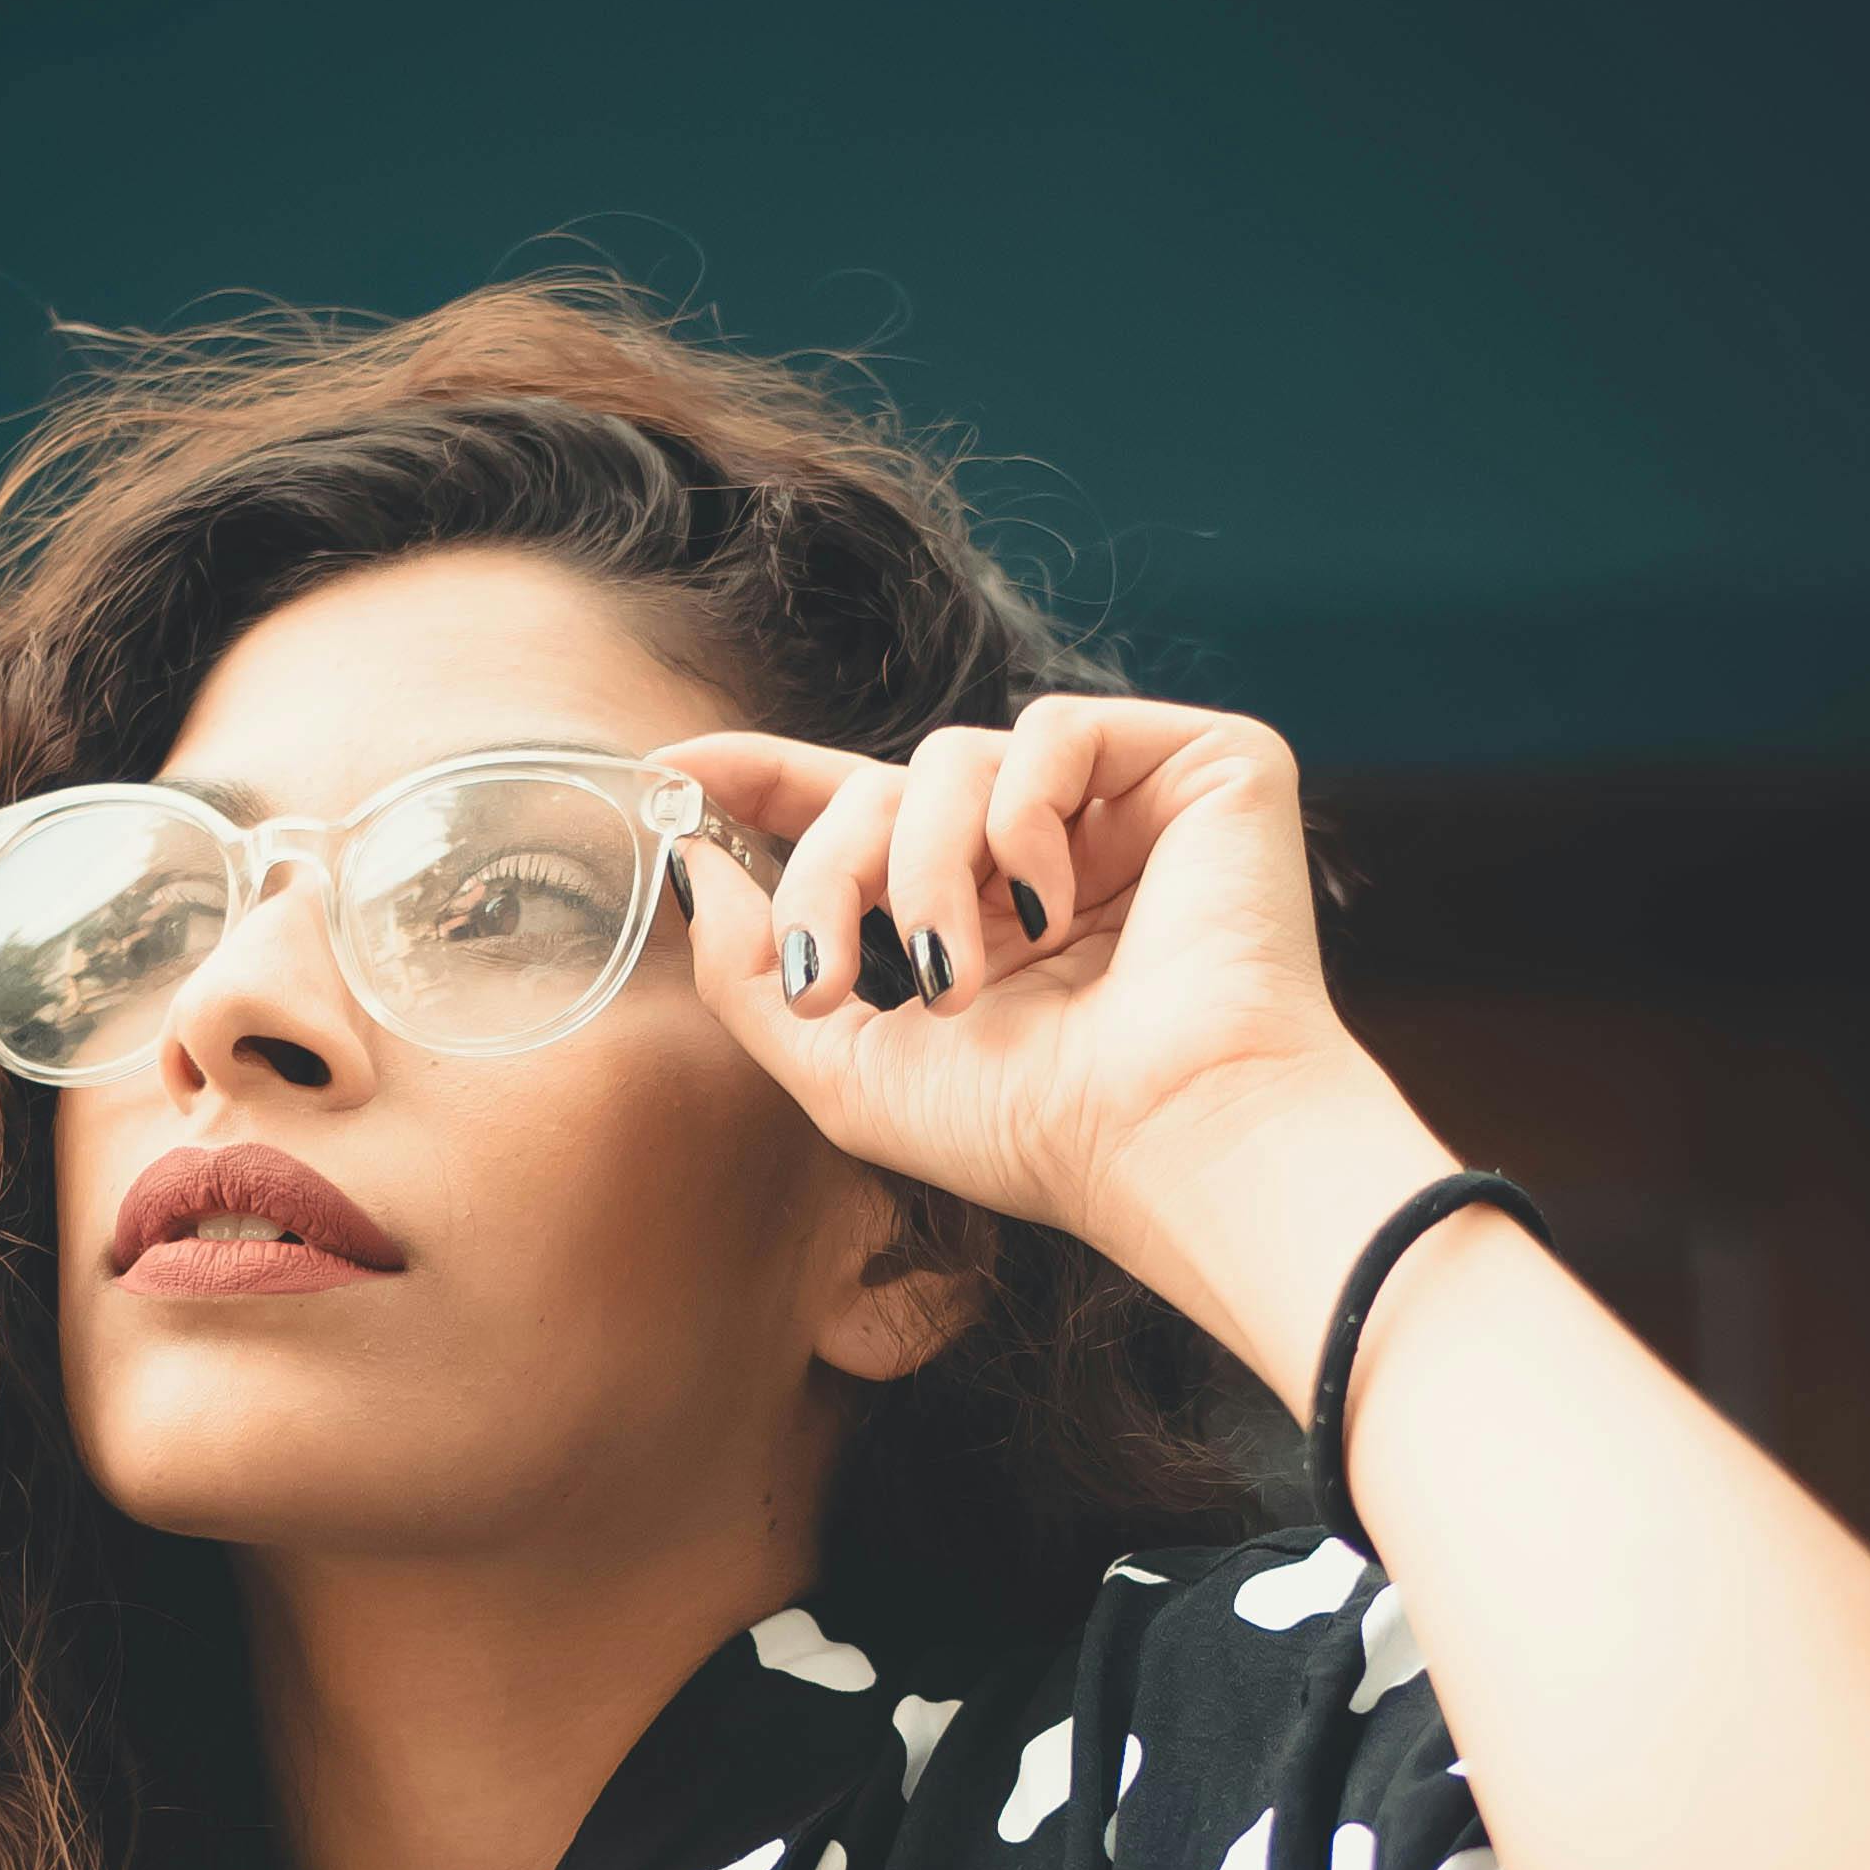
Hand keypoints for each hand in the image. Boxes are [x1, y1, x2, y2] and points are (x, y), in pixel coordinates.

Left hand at [660, 696, 1374, 1287]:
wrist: (1168, 1140)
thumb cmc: (1032, 1132)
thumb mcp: (846, 1067)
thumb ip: (751, 970)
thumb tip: (690, 865)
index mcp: (981, 915)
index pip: (861, 812)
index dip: (763, 782)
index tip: (667, 776)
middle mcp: (1051, 852)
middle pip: (882, 787)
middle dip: (828, 876)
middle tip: (822, 980)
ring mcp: (1126, 807)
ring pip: (953, 755)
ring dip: (923, 868)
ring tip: (958, 979)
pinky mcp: (1202, 766)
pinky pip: (1053, 730)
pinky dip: (1024, 817)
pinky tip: (1054, 907)